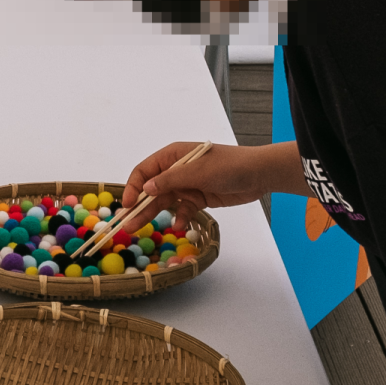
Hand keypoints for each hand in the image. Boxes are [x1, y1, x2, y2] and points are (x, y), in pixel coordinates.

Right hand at [121, 141, 280, 232]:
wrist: (259, 175)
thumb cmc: (229, 166)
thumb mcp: (197, 172)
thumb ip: (170, 180)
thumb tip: (146, 188)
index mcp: (172, 156)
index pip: (144, 171)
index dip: (133, 187)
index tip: (128, 204)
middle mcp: (176, 170)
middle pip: (151, 190)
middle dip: (138, 206)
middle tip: (126, 224)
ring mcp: (186, 185)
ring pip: (163, 202)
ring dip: (152, 214)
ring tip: (138, 228)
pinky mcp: (197, 198)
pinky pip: (182, 210)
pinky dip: (179, 217)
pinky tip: (178, 224)